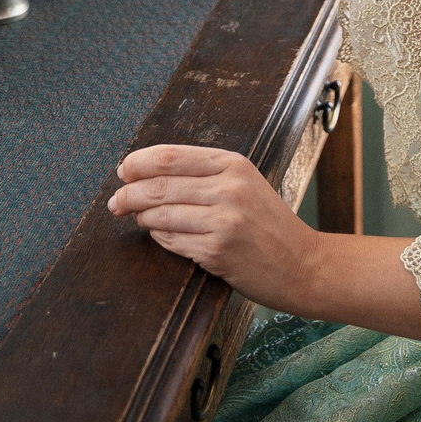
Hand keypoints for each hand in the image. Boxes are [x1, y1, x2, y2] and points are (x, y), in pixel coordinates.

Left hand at [108, 144, 316, 311]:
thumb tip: (147, 171)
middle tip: (116, 202)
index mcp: (233, 164)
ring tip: (137, 219)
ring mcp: (223, 221)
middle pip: (159, 185)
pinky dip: (159, 238)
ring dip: (141, 218)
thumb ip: (204, 173)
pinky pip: (171, 241)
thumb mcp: (245, 183)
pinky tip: (160, 235)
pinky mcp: (217, 252)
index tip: (123, 171)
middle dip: (129, 194)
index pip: (169, 156)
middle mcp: (228, 188)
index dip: (138, 163)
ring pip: (160, 215)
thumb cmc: (269, 224)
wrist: (304, 264)